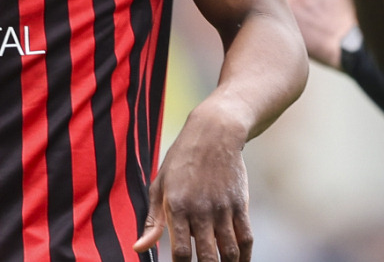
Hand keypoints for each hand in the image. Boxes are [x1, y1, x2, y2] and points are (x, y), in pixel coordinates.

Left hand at [134, 105, 250, 261]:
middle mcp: (201, 210)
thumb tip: (138, 248)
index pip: (180, 250)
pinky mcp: (241, 204)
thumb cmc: (180, 161)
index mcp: (177, 206)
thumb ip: (152, 220)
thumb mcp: (159, 186)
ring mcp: (223, 208)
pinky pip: (246, 237)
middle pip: (207, 256)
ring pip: (229, 251)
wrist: (213, 135)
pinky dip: (244, 256)